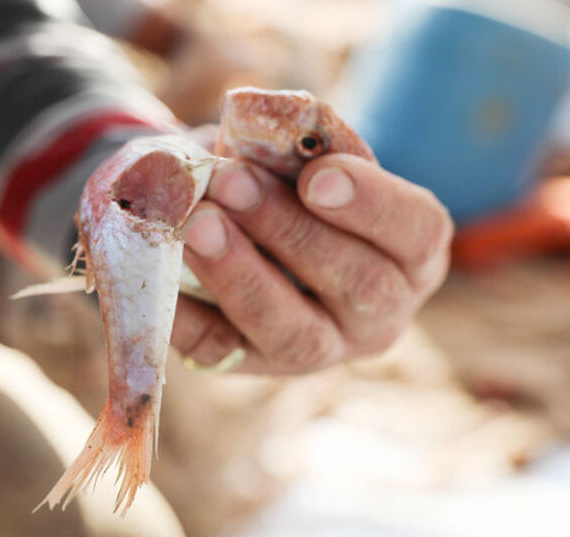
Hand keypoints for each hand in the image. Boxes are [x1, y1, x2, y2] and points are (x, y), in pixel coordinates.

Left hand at [171, 155, 451, 374]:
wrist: (236, 224)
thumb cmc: (284, 180)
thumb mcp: (301, 156)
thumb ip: (295, 146)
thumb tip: (254, 131)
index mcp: (410, 253)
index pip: (418, 232)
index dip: (371, 204)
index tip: (316, 176)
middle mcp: (378, 315)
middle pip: (357, 285)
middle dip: (289, 231)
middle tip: (231, 182)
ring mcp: (318, 350)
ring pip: (294, 334)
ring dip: (241, 273)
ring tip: (196, 222)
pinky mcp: (251, 363)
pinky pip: (220, 350)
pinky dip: (184, 312)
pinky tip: (158, 269)